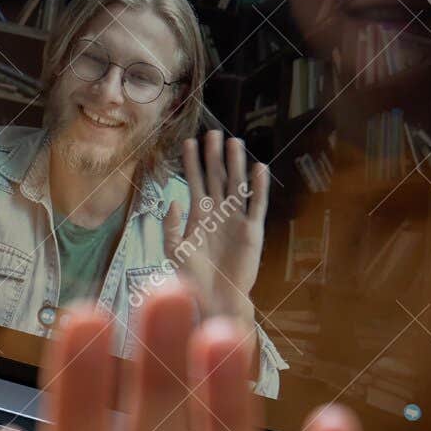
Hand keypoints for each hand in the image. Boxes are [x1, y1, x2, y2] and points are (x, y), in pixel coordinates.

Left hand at [162, 130, 269, 325]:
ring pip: (236, 185)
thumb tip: (173, 201)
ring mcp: (235, 220)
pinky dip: (258, 187)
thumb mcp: (175, 250)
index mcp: (198, 215)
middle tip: (213, 132)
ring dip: (235, 164)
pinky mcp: (252, 230)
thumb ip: (172, 226)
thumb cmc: (193, 277)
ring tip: (234, 142)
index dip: (191, 163)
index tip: (188, 142)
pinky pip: (256, 204)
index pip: (194, 182)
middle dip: (214, 156)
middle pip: (217, 177)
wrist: (215, 297)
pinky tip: (258, 168)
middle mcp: (217, 213)